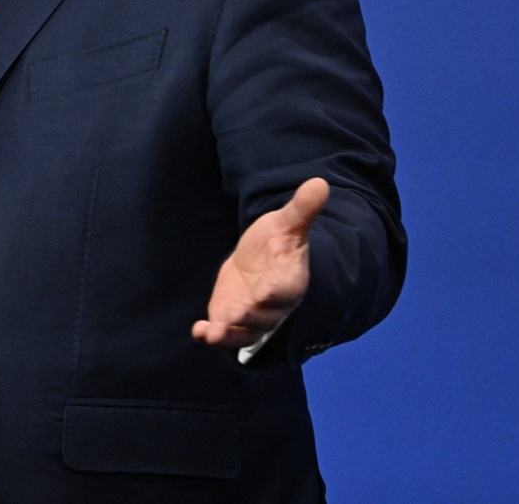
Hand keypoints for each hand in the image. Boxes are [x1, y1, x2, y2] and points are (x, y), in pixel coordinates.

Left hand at [192, 177, 328, 347]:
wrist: (260, 260)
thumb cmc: (278, 242)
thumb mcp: (287, 223)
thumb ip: (301, 208)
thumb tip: (320, 182)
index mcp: (290, 280)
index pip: (286, 289)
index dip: (276, 292)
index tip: (265, 293)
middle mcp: (273, 305)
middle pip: (265, 317)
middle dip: (250, 317)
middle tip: (236, 314)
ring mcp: (251, 316)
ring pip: (244, 333)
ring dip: (228, 335)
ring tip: (212, 334)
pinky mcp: (229, 318)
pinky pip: (223, 332)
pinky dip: (210, 335)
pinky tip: (198, 332)